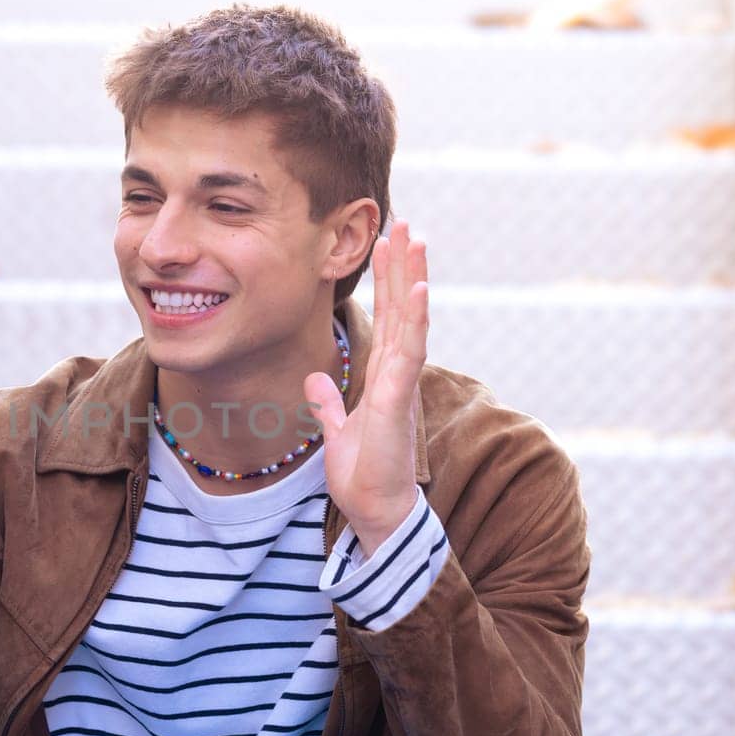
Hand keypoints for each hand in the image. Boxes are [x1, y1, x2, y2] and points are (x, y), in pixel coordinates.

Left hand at [304, 218, 429, 552]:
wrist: (375, 512)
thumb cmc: (364, 477)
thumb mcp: (337, 432)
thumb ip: (329, 404)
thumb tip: (315, 379)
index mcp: (382, 377)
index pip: (387, 319)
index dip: (387, 281)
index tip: (388, 245)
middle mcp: (396, 374)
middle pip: (402, 309)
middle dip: (403, 266)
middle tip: (405, 223)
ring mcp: (400, 385)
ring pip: (410, 321)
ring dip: (413, 279)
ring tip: (416, 239)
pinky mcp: (397, 401)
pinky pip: (408, 353)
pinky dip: (414, 321)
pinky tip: (418, 290)